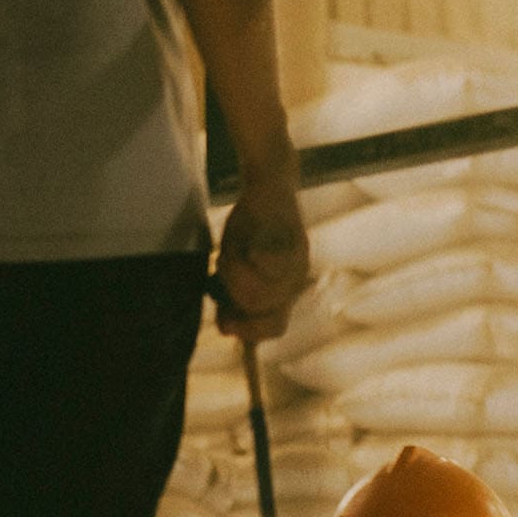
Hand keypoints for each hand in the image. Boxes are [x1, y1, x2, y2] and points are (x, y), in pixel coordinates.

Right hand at [212, 178, 313, 345]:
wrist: (269, 185)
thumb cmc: (250, 228)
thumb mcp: (239, 269)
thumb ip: (235, 297)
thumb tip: (227, 330)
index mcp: (287, 289)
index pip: (274, 327)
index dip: (248, 331)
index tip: (225, 322)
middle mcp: (297, 278)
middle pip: (263, 312)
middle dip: (233, 299)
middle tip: (219, 279)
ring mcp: (297, 260)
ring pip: (259, 293)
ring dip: (232, 278)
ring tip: (225, 257)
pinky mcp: (291, 240)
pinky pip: (263, 264)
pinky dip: (242, 259)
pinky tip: (237, 245)